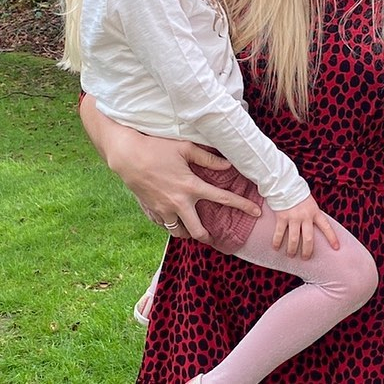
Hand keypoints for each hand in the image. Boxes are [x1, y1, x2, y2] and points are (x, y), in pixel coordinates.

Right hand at [79, 95, 260, 242]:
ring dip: (189, 232)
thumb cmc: (157, 147)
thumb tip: (228, 165)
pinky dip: (172, 224)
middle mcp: (178, 203)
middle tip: (215, 236)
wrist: (126, 155)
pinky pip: (164, 225)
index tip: (257, 213)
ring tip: (194, 227)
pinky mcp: (150, 211)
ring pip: (179, 232)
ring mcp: (162, 210)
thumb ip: (209, 159)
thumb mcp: (186, 148)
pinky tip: (174, 217)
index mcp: (191, 187)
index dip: (243, 206)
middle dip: (209, 237)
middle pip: (199, 231)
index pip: (223, 199)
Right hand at [270, 195, 339, 258]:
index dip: (332, 237)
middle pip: (308, 239)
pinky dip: (277, 242)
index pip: (326, 226)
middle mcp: (305, 216)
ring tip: (291, 255)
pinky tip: (276, 247)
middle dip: (307, 251)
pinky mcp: (282, 217)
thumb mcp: (311, 204)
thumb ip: (313, 215)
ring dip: (292, 250)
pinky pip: (279, 233)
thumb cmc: (299, 195)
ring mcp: (293, 217)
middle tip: (306, 258)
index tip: (336, 248)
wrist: (286, 185)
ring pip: (294, 239)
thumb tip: (315, 229)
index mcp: (315, 212)